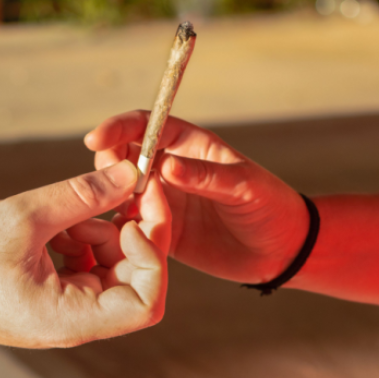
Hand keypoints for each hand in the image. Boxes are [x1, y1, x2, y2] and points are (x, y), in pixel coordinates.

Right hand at [0, 160, 170, 348]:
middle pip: (134, 282)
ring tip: (66, 213)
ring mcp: (62, 313)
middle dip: (129, 235)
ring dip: (100, 234)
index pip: (146, 302)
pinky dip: (79, 241)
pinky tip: (52, 225)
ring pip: (111, 271)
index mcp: (70, 320)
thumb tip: (131, 174)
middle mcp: (73, 324)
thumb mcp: (24, 216)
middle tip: (119, 190)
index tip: (135, 215)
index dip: (152, 256)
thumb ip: (83, 195)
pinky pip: (85, 269)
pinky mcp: (50, 299)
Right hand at [86, 110, 306, 283]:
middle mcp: (171, 170)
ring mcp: (163, 201)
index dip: (119, 128)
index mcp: (190, 146)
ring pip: (122, 192)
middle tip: (105, 182)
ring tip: (113, 211)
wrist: (282, 251)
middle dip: (108, 164)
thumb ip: (205, 176)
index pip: (147, 126)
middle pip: (124, 156)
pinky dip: (119, 229)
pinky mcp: (161, 231)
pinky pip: (131, 226)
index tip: (96, 139)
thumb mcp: (245, 186)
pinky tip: (117, 237)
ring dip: (111, 198)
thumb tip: (166, 166)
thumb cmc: (271, 207)